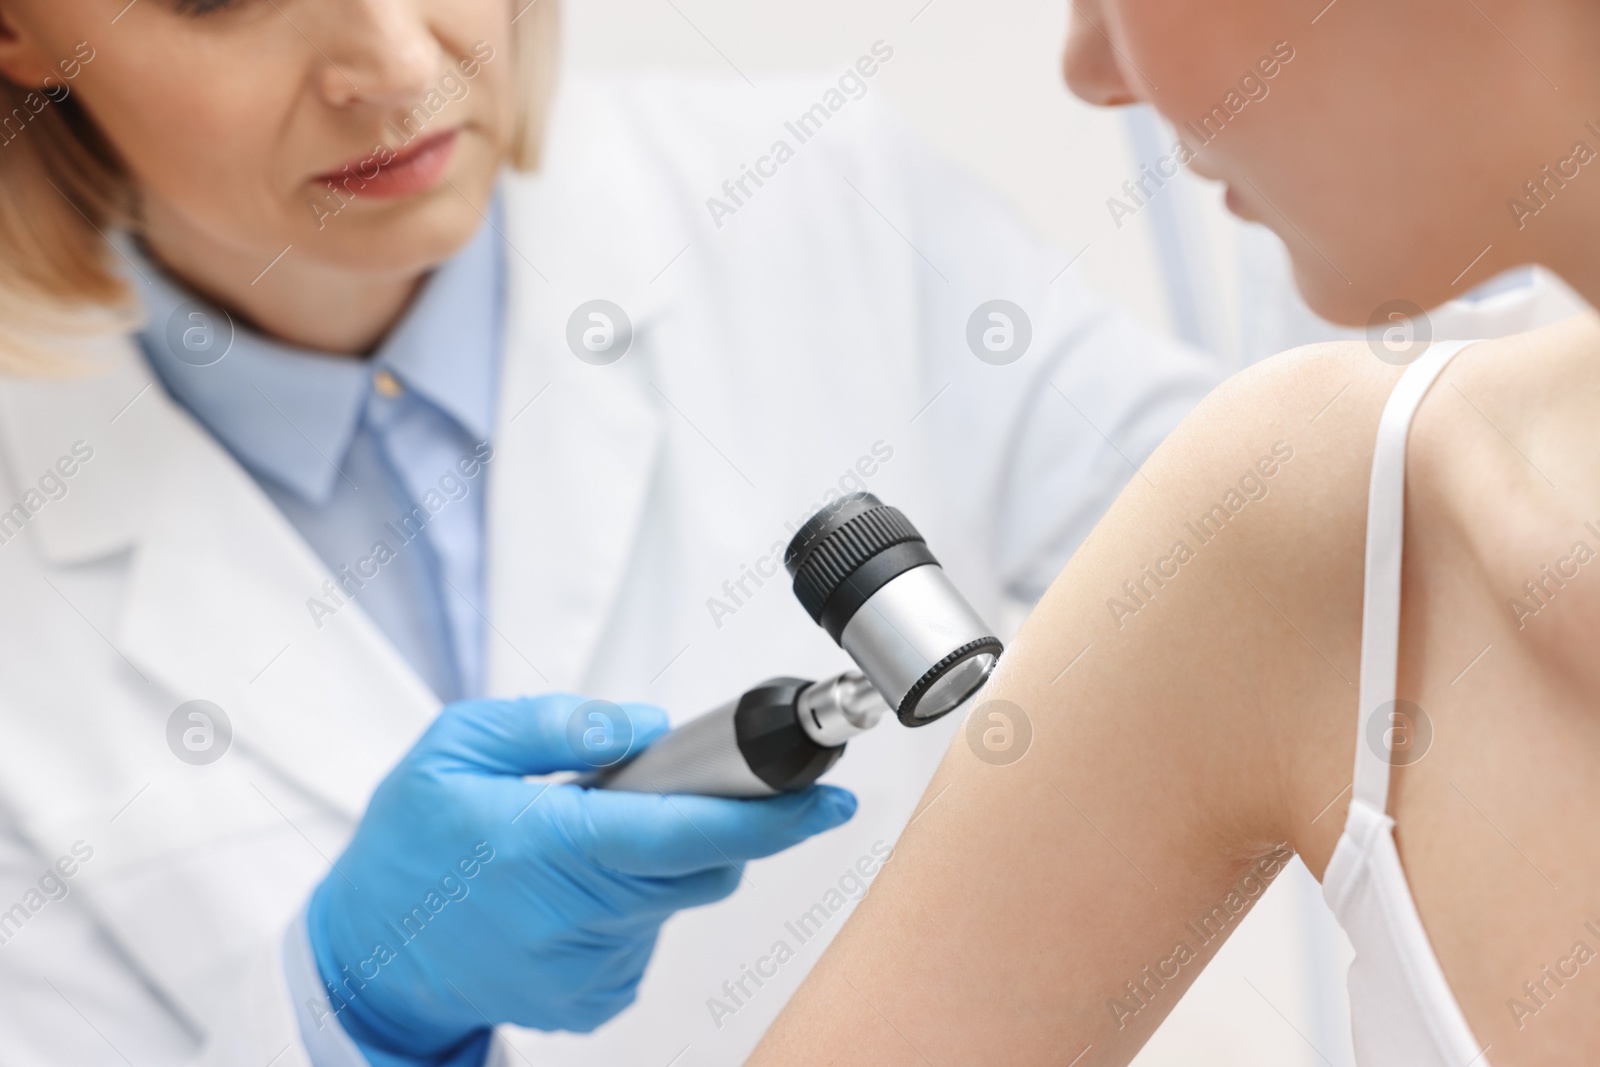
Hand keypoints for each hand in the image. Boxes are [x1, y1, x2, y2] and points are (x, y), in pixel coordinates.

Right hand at [305, 695, 856, 1065]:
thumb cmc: (406, 846)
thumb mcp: (455, 748)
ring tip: (580, 843)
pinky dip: (632, 903)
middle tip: (648, 792)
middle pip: (704, 864)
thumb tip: (646, 727)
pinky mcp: (595, 999)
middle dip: (708, 819)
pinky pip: (649, 936)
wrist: (365, 958)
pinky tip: (570, 891)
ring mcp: (589, 970)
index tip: (829, 797)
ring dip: (658, 862)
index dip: (773, 816)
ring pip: (679, 898)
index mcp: (549, 848)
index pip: (689, 832)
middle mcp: (578, 920)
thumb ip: (556, 727)